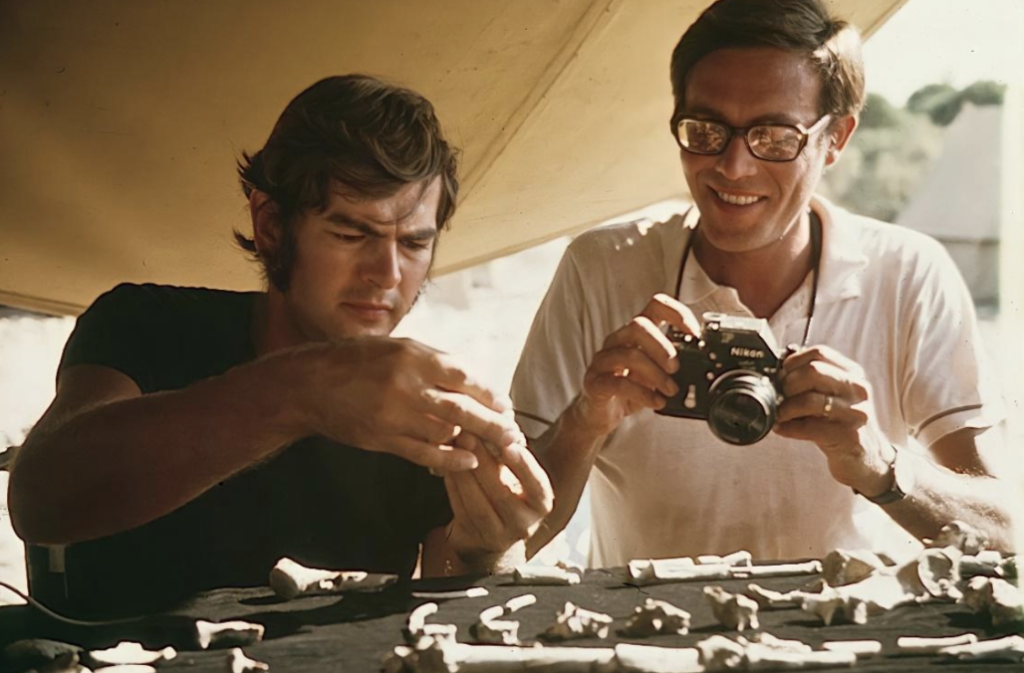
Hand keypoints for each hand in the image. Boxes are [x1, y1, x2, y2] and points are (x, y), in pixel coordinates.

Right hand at [286, 337, 519, 471]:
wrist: (311, 385)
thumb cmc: (359, 361)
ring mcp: (393, 414)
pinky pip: (424, 454)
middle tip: (514, 434)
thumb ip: (434, 362)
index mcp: (413, 357)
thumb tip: (473, 379)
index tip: (506, 406)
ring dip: (472, 442)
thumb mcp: (398, 347)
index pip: (465, 377)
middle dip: (493, 424)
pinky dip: (449, 460)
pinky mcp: (382, 438)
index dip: (490, 394)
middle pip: (462, 409)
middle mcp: (406, 385)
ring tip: (493, 448)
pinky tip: (468, 462)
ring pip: (446, 433)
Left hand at [443, 429, 553, 570]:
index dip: (524, 466)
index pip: (537, 485)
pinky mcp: (475, 539)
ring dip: (463, 474)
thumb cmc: (507, 489)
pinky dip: (452, 486)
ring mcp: (499, 536)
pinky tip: (445, 467)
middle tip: (468, 434)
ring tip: (453, 448)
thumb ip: (511, 452)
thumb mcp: (517, 473)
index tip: (511, 445)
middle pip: (501, 493)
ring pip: (477, 504)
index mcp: (541, 503)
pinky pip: (460, 510)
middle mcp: (525, 524)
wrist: (492, 531)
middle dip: (482, 461)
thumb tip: (498, 420)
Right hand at [575, 294, 699, 435]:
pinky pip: (618, 383)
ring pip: (630, 354)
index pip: (655, 305)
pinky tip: (656, 402)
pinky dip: (642, 393)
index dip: (677, 313)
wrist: (599, 413)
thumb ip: (671, 366)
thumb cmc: (628, 390)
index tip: (694, 333)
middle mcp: (617, 341)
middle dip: (662, 347)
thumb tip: (701, 369)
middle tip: (676, 368)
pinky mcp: (595, 382)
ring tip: (670, 391)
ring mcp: (603, 360)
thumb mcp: (654, 374)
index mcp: (635, 333)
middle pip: (638, 325)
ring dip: (656, 375)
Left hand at [774, 345, 893, 493]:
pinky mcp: (848, 436)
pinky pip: (809, 427)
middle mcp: (857, 389)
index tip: (781, 374)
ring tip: (778, 415)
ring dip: (785, 408)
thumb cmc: (842, 424)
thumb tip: (778, 369)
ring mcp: (855, 413)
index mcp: (852, 374)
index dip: (793, 362)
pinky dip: (788, 428)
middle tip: (779, 397)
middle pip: (813, 372)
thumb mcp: (833, 396)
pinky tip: (780, 429)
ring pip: (809, 400)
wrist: (868, 460)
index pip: (819, 353)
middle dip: (788, 384)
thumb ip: (812, 381)